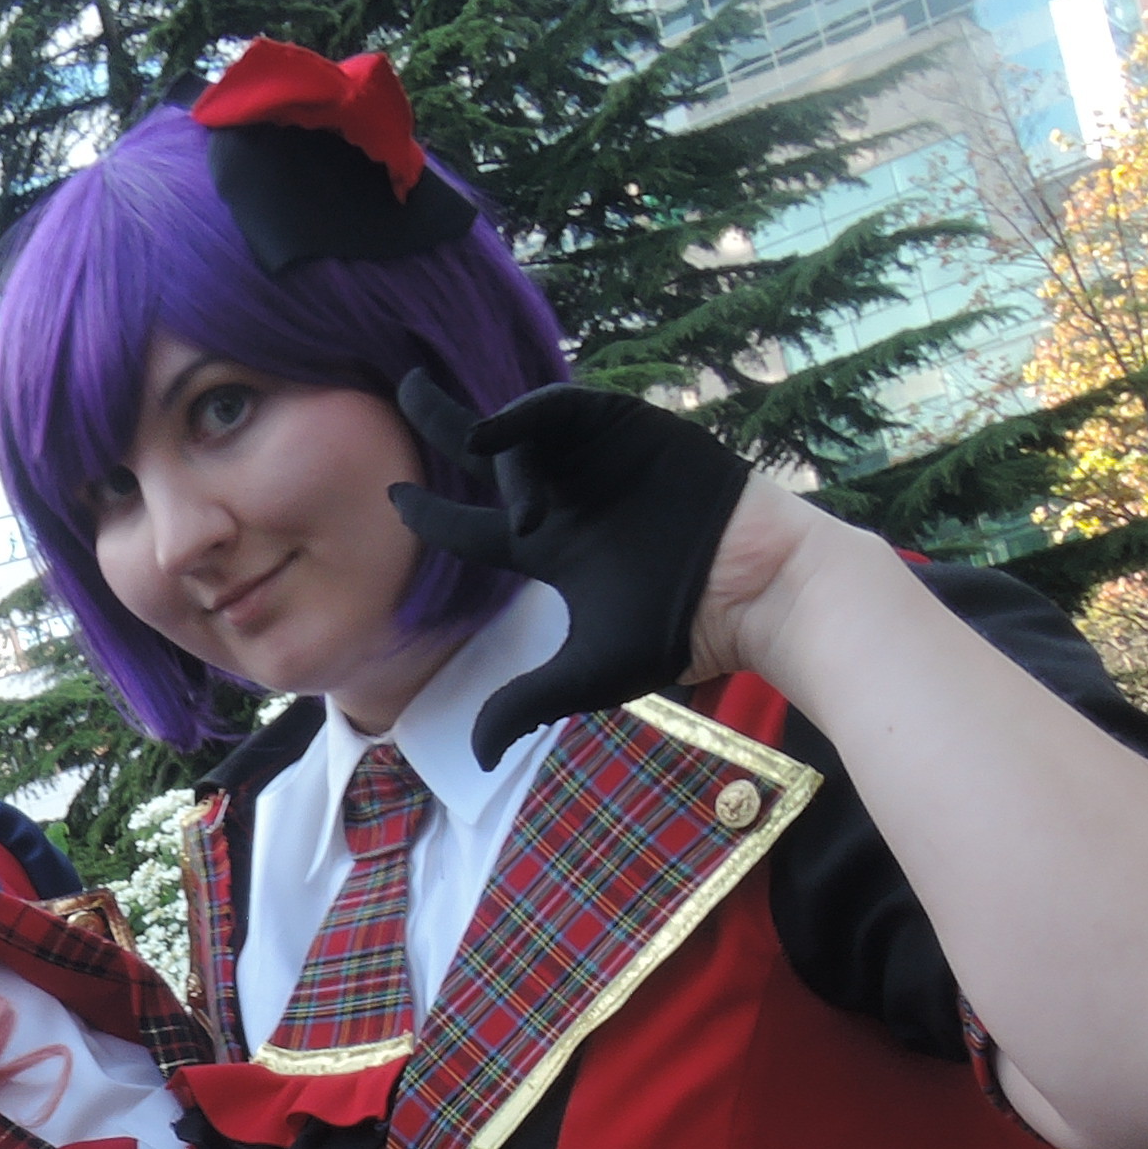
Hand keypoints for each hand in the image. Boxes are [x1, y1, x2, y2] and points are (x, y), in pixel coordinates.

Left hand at [386, 377, 776, 765]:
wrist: (753, 587)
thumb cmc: (678, 630)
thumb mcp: (586, 672)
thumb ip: (526, 703)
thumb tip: (476, 757)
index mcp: (551, 551)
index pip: (474, 529)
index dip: (432, 514)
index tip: (394, 498)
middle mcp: (566, 499)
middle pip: (491, 457)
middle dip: (444, 422)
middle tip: (407, 391)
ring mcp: (595, 461)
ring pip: (524, 437)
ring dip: (498, 447)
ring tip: (500, 480)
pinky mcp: (628, 427)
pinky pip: (563, 408)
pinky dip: (525, 414)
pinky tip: (494, 432)